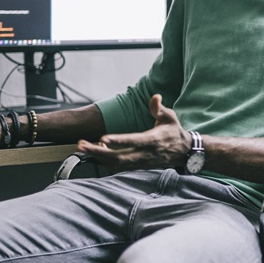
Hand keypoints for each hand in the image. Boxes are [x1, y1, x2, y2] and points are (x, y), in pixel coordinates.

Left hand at [75, 95, 190, 170]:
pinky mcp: (137, 166)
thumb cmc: (173, 131)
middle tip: (81, 145)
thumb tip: (155, 97)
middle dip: (97, 152)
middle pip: (118, 156)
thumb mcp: (170, 116)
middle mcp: (145, 153)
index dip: (117, 141)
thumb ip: (159, 108)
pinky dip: (105, 160)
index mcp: (153, 140)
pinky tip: (96, 151)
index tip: (101, 139)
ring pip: (115, 163)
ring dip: (97, 157)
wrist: (182, 152)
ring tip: (83, 147)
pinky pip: (118, 166)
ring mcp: (140, 162)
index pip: (133, 141)